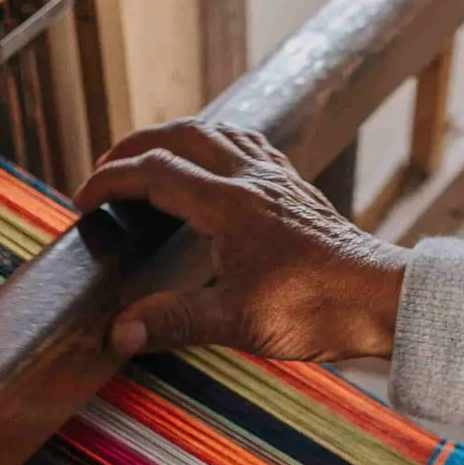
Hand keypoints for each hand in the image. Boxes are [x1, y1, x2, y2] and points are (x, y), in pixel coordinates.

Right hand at [77, 121, 407, 361]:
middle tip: (104, 171)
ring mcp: (276, 179)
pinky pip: (247, 144)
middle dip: (134, 147)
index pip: (154, 171)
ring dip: (174, 137)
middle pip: (180, 135)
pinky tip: (212, 162)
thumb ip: (174, 322)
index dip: (110, 181)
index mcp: (229, 204)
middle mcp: (252, 178)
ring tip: (147, 159)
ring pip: (215, 131)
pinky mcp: (294, 188)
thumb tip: (119, 333)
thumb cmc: (317, 308)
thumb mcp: (237, 322)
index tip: (83, 202)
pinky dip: (215, 143)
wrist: (380, 299)